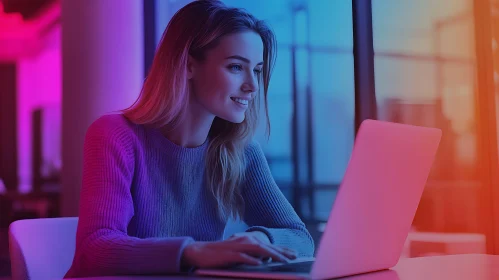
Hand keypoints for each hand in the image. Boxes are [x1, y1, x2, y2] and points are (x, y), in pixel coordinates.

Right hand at [181, 233, 296, 268]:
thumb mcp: (239, 253)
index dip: (282, 249)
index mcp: (248, 240)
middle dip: (282, 252)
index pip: (268, 245)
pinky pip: (242, 257)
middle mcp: (245, 240)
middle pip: (267, 246)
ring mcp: (237, 247)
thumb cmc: (221, 255)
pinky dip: (252, 260)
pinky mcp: (229, 254)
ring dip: (272, 254)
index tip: (294, 254)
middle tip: (295, 257)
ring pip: (259, 249)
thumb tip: (265, 259)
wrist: (200, 251)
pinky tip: (260, 264)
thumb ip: (251, 255)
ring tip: (283, 261)